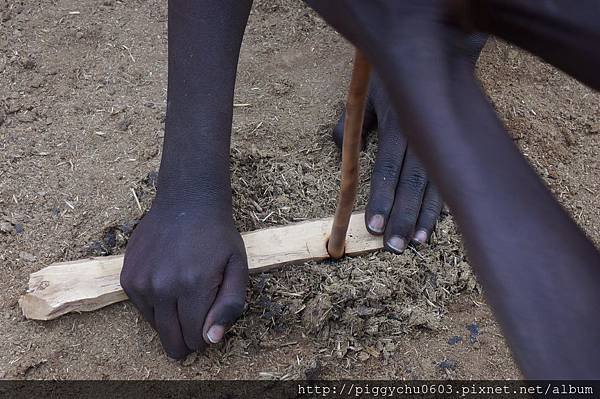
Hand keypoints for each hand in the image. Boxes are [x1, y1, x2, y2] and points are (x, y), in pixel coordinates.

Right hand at [121, 206, 247, 358]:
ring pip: (156, 327)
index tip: (211, 324)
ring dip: (171, 321)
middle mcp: (163, 287)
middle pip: (172, 340)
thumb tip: (211, 340)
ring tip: (184, 294)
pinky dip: (156, 306)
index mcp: (194, 285)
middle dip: (187, 340)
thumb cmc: (217, 236)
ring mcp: (141, 282)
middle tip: (197, 322)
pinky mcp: (127, 278)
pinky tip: (169, 285)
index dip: (206, 337)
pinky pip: (142, 310)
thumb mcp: (238, 267)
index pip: (195, 337)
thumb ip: (229, 306)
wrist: (186, 202)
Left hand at [332, 32, 484, 252]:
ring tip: (417, 241)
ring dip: (425, 215)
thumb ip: (350, 127)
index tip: (374, 226)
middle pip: (412, 183)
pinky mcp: (456, 143)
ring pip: (435, 184)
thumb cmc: (389, 83)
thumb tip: (344, 156)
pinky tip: (438, 222)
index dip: (381, 198)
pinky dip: (444, 201)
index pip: (387, 168)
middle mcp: (420, 135)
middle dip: (403, 216)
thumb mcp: (363, 97)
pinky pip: (451, 177)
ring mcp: (442, 140)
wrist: (435, 54)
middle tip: (395, 246)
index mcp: (396, 123)